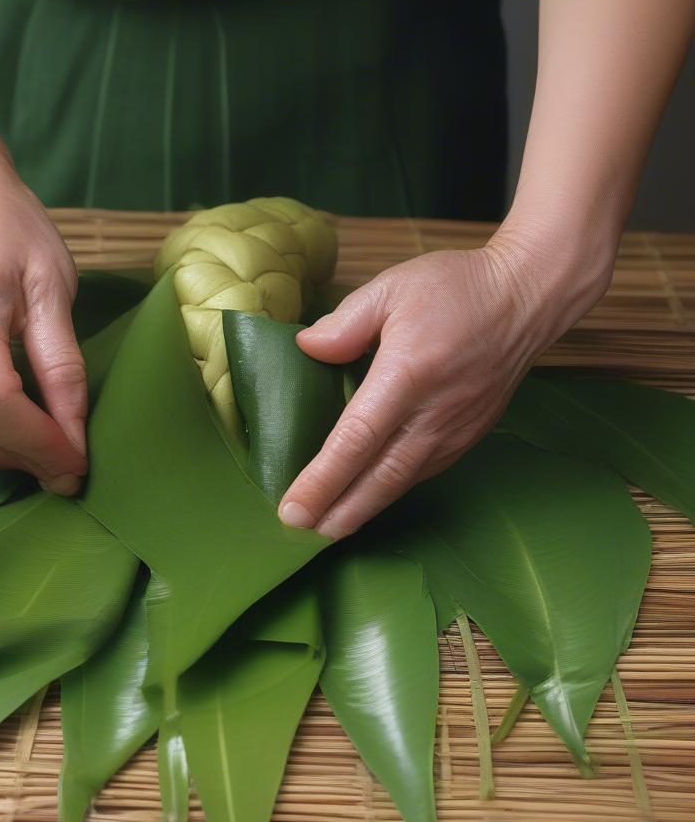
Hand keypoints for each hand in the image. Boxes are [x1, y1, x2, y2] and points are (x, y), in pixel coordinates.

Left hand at [278, 230, 614, 538]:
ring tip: (329, 529)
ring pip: (403, 482)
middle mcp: (433, 413)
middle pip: (380, 477)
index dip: (323, 479)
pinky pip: (424, 471)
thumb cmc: (456, 287)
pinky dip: (393, 491)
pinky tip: (369, 500)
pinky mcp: (469, 435)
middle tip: (302, 534)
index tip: (293, 509)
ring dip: (365, 509)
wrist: (527, 297)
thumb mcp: (391, 288)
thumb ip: (345, 322)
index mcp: (407, 375)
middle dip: (339, 510)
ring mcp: (456, 429)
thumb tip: (308, 348)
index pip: (356, 440)